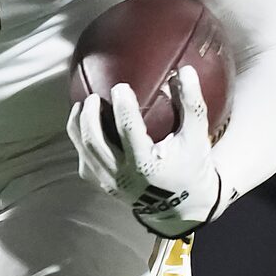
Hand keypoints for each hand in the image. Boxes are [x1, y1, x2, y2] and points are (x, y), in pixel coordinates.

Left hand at [69, 66, 224, 234]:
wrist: (182, 204)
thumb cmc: (191, 163)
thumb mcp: (196, 136)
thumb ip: (192, 104)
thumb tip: (185, 71)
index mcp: (148, 164)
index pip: (129, 131)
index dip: (122, 106)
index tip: (120, 87)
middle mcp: (125, 175)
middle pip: (95, 141)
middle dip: (89, 115)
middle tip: (93, 96)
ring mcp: (111, 182)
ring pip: (84, 150)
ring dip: (79, 124)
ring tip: (83, 105)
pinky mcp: (103, 185)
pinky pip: (84, 160)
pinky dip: (80, 141)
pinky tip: (84, 126)